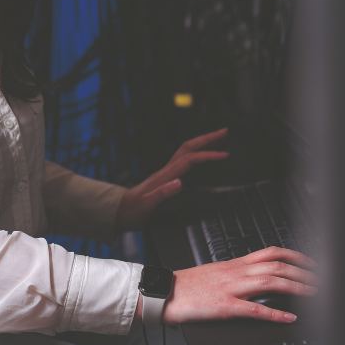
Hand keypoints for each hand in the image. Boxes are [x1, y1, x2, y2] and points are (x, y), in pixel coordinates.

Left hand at [115, 128, 229, 231]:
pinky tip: (203, 157)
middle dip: (208, 139)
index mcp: (164, 176)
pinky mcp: (166, 178)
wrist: (119, 212)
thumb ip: (163, 193)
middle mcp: (166, 171)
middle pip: (189, 148)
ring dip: (203, 143)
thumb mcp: (147, 205)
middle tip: (225, 132)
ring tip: (219, 139)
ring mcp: (166, 173)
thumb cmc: (133, 210)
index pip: (189, 160)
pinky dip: (197, 155)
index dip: (208, 155)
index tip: (224, 154)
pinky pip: (185, 161)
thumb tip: (180, 183)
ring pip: (186, 151)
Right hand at [159, 247, 318, 324]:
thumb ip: (237, 272)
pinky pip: (254, 309)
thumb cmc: (188, 285)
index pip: (271, 252)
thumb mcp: (215, 272)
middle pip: (277, 265)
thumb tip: (257, 275)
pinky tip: (289, 317)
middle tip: (322, 280)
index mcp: (235, 264)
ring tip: (314, 294)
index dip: (296, 255)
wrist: (165, 292)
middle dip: (304, 272)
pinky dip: (275, 313)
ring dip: (297, 287)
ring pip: (270, 282)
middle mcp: (236, 272)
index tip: (311, 263)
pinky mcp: (225, 306)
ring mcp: (231, 288)